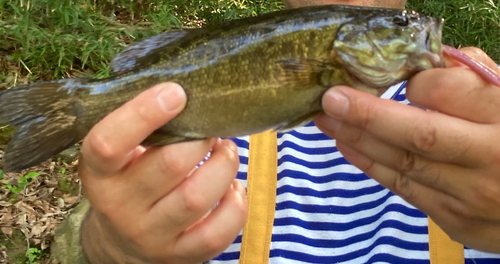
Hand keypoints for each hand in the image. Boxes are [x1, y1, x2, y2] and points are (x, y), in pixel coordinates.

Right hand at [78, 82, 247, 263]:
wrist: (121, 244)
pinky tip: (232, 188)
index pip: (109, 143)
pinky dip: (236, 204)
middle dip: (202, 138)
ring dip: (224, 166)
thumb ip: (141, 127)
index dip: (143, 113)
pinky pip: (218, 232)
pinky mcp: (180, 256)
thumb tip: (191, 88)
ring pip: (197, 197)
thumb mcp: (119, 156)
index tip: (177, 92)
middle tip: (212, 128)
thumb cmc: (128, 183)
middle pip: (170, 165)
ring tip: (226, 152)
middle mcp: (120, 207)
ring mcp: (151, 236)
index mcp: (98, 174)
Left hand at [315, 47, 499, 252]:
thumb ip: (476, 80)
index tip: (401, 80)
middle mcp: (489, 159)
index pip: (449, 91)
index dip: (415, 83)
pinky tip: (348, 146)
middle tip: (330, 99)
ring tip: (327, 120)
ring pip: (403, 164)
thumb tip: (426, 64)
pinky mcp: (455, 220)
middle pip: (418, 135)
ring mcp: (471, 196)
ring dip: (358, 140)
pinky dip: (372, 166)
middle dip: (367, 115)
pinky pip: (404, 189)